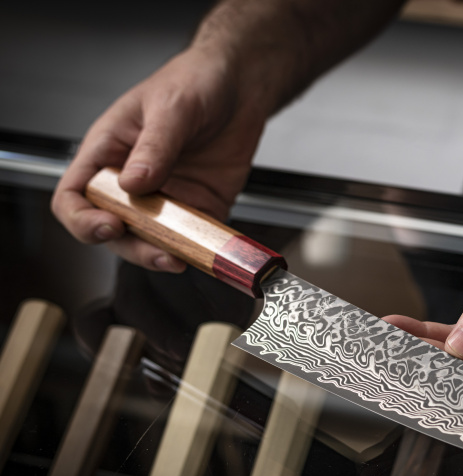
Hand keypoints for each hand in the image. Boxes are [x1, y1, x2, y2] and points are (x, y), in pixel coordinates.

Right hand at [51, 46, 267, 271]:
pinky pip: (193, 238)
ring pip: (151, 240)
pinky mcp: (200, 207)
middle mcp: (132, 182)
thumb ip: (155, 147)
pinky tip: (206, 251)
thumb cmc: (195, 82)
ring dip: (162, 254)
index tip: (108, 225)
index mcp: (108, 153)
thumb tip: (133, 184)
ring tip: (180, 258)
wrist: (241, 86)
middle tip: (158, 251)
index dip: (82, 219)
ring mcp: (167, 198)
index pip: (74, 197)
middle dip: (131, 246)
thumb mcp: (172, 107)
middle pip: (113, 230)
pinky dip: (197, 250)